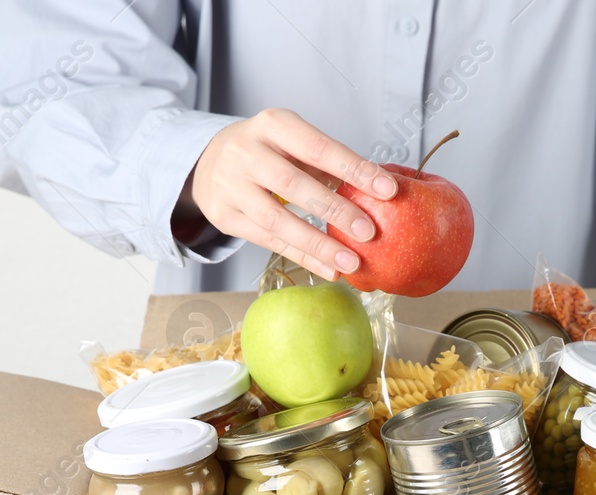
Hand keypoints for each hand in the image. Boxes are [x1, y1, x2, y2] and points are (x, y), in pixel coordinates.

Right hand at [178, 108, 396, 280]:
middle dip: (334, 209)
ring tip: (351, 262)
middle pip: (293, 183)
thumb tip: (380, 192)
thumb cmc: (266, 152)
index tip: (388, 190)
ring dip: (318, 244)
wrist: (207, 162)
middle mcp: (246, 152)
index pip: (318, 147)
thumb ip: (327, 163)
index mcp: (272, 124)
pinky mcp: (224, 215)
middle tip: (369, 232)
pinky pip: (268, 241)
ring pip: (276, 220)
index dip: (354, 169)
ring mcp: (230, 185)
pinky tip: (329, 269)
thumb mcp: (292, 143)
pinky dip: (302, 256)